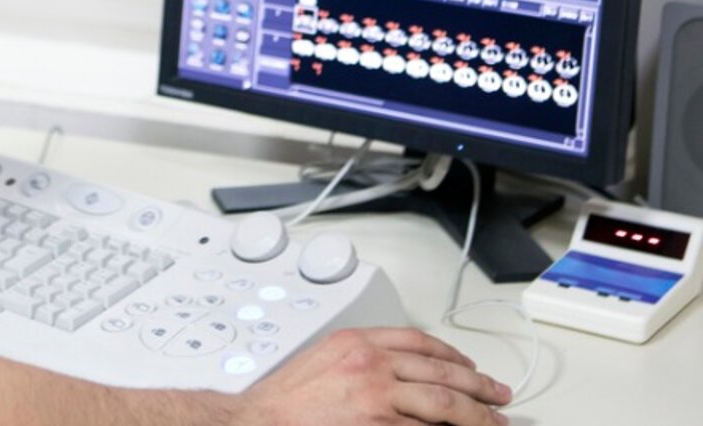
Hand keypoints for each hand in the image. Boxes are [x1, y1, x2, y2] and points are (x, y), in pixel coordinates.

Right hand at [229, 328, 511, 425]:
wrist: (259, 421)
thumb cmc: (284, 400)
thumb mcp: (324, 360)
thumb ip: (361, 358)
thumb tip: (398, 372)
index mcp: (357, 342)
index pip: (419, 341)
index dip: (453, 356)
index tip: (469, 367)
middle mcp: (371, 364)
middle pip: (442, 372)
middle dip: (478, 386)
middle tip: (499, 397)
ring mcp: (378, 397)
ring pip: (444, 404)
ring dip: (477, 416)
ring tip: (495, 423)